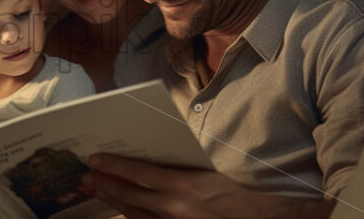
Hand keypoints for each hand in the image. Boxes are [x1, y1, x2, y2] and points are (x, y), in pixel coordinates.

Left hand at [83, 154, 333, 218]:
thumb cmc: (248, 185)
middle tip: (86, 176)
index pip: (139, 174)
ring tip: (98, 191)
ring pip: (137, 215)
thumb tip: (156, 152)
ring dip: (115, 203)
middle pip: (131, 197)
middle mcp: (178, 210)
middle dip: (106, 185)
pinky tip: (124, 214)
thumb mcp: (214, 167)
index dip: (114, 166)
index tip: (95, 159)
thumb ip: (183, 162)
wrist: (276, 213)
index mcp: (186, 186)